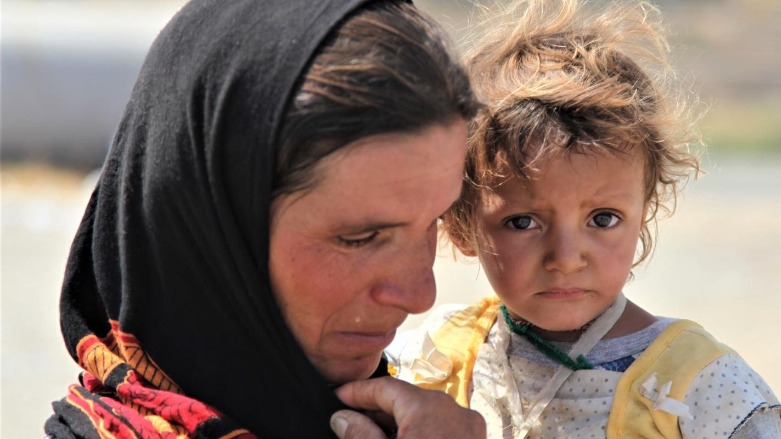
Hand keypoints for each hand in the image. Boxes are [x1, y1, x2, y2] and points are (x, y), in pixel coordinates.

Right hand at [331, 377, 485, 438]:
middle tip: (347, 421)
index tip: (337, 399)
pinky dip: (418, 432)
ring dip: (396, 423)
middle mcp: (455, 410)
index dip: (357, 392)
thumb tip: (342, 418)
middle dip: (375, 410)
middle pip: (405, 399)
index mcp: (430, 407)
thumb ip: (361, 435)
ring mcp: (470, 428)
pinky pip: (441, 428)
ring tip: (370, 436)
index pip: (385, 386)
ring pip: (425, 415)